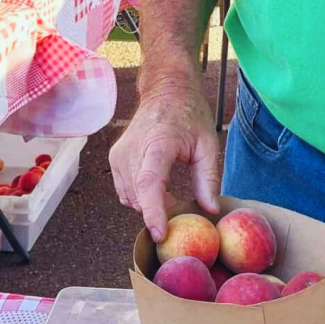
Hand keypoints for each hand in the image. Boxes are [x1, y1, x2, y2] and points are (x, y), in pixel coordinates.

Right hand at [109, 92, 219, 240]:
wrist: (166, 89)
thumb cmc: (189, 114)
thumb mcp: (208, 143)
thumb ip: (208, 178)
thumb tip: (210, 210)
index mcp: (158, 143)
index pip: (150, 183)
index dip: (153, 211)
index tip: (160, 234)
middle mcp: (132, 149)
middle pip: (140, 196)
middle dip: (159, 212)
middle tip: (182, 211)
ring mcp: (119, 154)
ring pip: (130, 197)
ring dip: (150, 205)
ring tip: (173, 194)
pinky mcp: (114, 158)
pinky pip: (125, 190)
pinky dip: (140, 197)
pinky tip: (158, 188)